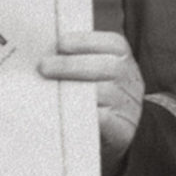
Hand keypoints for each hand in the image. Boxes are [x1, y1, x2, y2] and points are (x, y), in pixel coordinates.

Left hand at [38, 29, 144, 175]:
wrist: (117, 133)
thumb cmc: (98, 96)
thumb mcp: (94, 71)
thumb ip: (76, 59)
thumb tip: (46, 50)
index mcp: (124, 60)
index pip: (112, 43)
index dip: (85, 41)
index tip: (60, 43)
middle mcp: (131, 80)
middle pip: (107, 66)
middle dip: (72, 64)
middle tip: (44, 66)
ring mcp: (128, 105)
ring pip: (105, 92)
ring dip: (73, 89)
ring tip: (50, 88)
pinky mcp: (123, 129)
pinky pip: (102, 118)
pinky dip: (82, 113)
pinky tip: (63, 110)